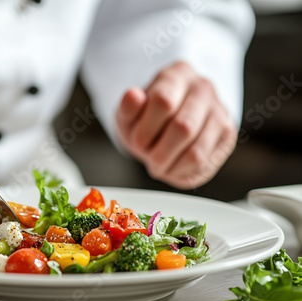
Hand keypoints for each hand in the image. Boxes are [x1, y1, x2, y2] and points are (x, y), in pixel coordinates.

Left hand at [116, 61, 236, 188]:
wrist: (165, 125)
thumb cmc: (146, 119)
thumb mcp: (128, 113)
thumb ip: (127, 107)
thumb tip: (132, 95)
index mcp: (177, 74)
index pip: (164, 101)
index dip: (146, 130)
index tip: (137, 141)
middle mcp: (203, 88)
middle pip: (183, 128)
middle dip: (158, 152)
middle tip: (147, 156)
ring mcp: (220, 111)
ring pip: (196, 151)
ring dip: (169, 165)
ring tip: (158, 164)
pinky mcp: (227, 135)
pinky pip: (203, 164)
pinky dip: (180, 172)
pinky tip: (171, 166)